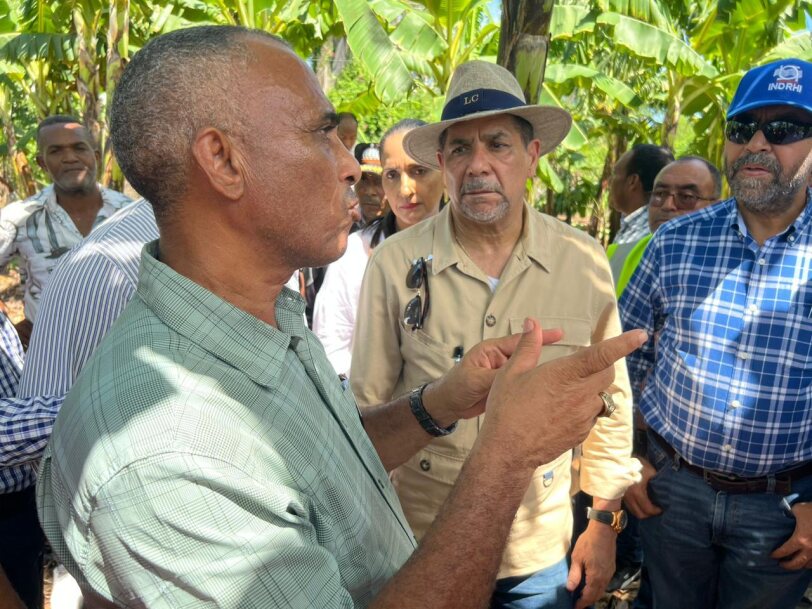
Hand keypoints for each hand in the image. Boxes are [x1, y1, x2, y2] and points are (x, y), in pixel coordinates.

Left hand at [423, 326, 564, 425]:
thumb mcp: (477, 380)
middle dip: (545, 356)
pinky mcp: (505, 389)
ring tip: (562, 376)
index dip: (540, 337)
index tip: (560, 333)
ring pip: (526, 372)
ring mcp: (503, 375)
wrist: (447, 406)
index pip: (520, 341)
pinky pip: (522, 386)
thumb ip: (499, 375)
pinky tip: (547, 392)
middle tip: (568, 358)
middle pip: (527, 356)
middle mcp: (500, 360)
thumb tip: (521, 372)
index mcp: (492, 351)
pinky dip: (533, 388)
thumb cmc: (455, 387)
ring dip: (541, 374)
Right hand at [478, 317, 646, 468]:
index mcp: (565, 374)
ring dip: (591, 389)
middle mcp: (581, 395)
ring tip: (566, 393)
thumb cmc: (506, 409)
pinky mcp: (582, 433)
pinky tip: (562, 412)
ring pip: (600, 396)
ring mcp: (584, 416)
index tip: (640, 335)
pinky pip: (592, 415)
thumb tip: (532, 324)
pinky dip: (584, 409)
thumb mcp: (510, 373)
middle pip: (608, 374)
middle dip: (603, 365)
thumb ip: (527, 346)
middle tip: (584, 365)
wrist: (508, 451)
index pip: (602, 355)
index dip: (623, 344)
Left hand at [566, 522, 616, 608]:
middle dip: (588, 601)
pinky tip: (591, 585)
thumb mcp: (577, 557)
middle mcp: (604, 578)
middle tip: (578, 603)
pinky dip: (598, 588)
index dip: (581, 603)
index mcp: (595, 577)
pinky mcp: (611, 568)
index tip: (575, 607)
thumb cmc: (588, 542)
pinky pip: (605, 583)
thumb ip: (574, 574)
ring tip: (583, 596)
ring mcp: (609, 573)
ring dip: (593, 595)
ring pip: (602, 590)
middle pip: (596, 595)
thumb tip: (569, 589)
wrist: (604, 530)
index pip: (588, 596)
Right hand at [623, 458, 661, 518]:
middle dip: (649, 514)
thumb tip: (665, 492)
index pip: (648, 509)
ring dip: (642, 511)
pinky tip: (641, 502)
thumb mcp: (650, 472)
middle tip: (656, 509)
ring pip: (634, 511)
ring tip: (649, 506)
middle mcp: (629, 497)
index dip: (656, 511)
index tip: (661, 508)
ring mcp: (624, 497)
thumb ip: (657, 483)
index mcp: (637, 492)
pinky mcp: (621, 495)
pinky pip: (629, 506)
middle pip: (640, 514)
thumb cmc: (638, 465)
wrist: (622, 460)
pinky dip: (636, 507)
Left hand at [772, 502, 811, 568]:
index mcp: (801, 539)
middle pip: (797, 563)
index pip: (785, 550)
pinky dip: (811, 564)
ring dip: (800, 566)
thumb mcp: (799, 509)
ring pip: (809, 565)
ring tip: (795, 564)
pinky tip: (808, 562)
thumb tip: (786, 512)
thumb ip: (790, 512)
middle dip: (787, 565)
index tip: (772, 556)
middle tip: (781, 564)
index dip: (777, 554)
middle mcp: (810, 549)